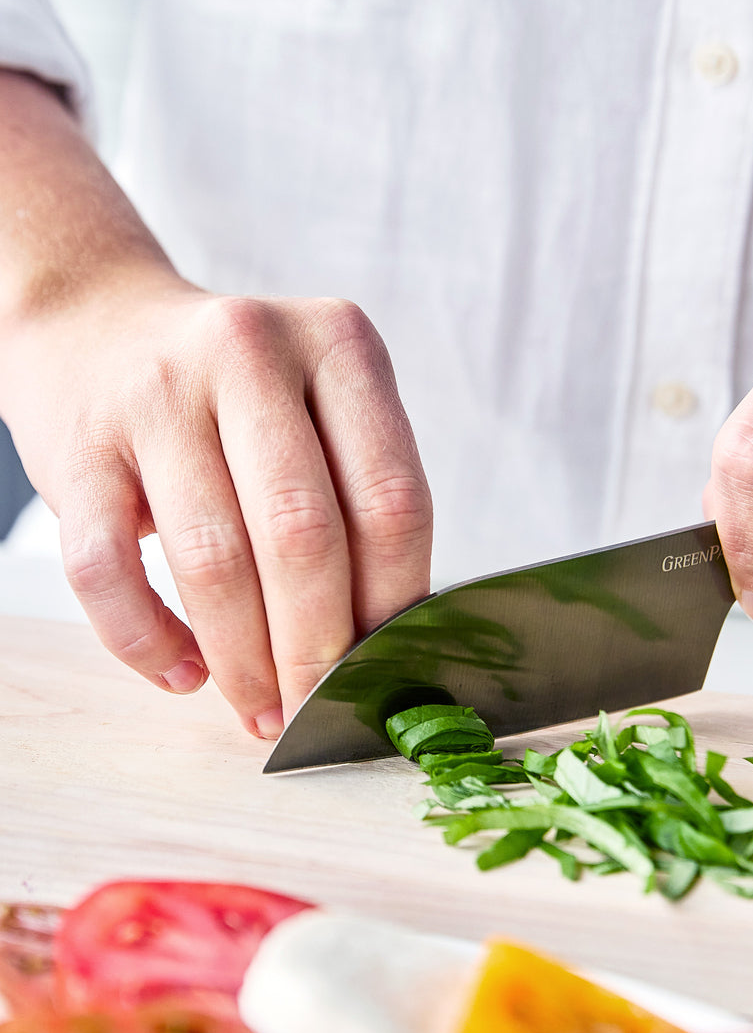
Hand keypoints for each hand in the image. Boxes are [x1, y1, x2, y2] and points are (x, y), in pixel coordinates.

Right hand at [3, 271, 431, 737]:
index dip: (395, 603)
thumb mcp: (320, 406)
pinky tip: (182, 673)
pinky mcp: (77, 447)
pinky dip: (147, 641)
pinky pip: (108, 572)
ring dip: (243, 661)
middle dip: (318, 649)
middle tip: (320, 709)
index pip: (392, 501)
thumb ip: (360, 498)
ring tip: (260, 708)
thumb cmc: (236, 394)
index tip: (387, 665)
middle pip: (305, 537)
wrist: (95, 323)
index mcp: (339, 345)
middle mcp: (251, 353)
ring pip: (213, 562)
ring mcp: (156, 396)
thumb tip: (385, 643)